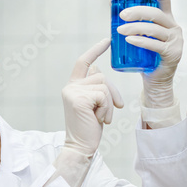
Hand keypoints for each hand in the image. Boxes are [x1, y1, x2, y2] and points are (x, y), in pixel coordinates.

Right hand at [61, 39, 123, 158]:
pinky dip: (106, 108)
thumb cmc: (89, 127)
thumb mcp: (93, 104)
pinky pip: (103, 95)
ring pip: (104, 86)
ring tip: (102, 117)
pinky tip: (99, 119)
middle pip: (101, 76)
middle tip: (116, 108)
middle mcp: (70, 86)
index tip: (107, 40)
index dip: (95, 50)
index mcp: (73, 86)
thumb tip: (98, 69)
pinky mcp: (78, 99)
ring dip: (109, 103)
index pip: (84, 62)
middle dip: (113, 92)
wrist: (81, 146)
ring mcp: (73, 92)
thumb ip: (94, 87)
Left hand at [115, 0, 182, 107]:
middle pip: (157, 14)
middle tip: (121, 16)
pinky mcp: (172, 54)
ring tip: (120, 31)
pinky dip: (141, 41)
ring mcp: (176, 41)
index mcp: (167, 21)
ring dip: (135, 28)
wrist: (155, 82)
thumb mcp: (140, 37)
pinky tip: (130, 40)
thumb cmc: (145, 57)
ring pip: (154, 29)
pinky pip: (155, 45)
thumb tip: (114, 5)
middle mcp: (174, 28)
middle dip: (138, 12)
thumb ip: (133, 23)